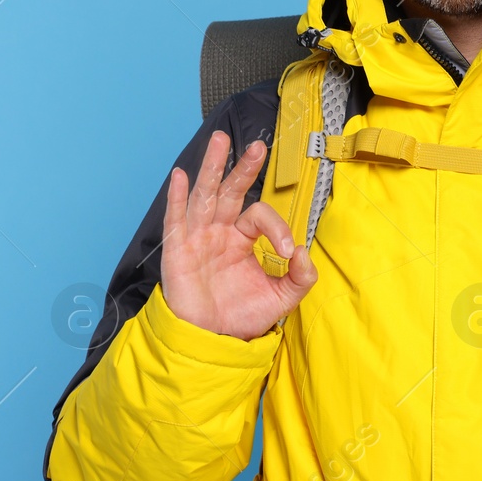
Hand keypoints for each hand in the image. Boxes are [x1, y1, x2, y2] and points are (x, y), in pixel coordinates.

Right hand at [160, 130, 316, 339]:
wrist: (211, 340)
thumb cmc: (241, 316)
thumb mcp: (281, 298)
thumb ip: (301, 277)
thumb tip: (304, 252)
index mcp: (242, 239)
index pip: (260, 217)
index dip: (277, 228)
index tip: (287, 252)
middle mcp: (219, 232)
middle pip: (231, 192)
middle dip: (243, 168)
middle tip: (259, 147)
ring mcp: (197, 238)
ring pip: (205, 196)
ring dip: (212, 167)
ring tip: (221, 140)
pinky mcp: (177, 251)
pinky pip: (176, 220)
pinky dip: (177, 197)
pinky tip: (179, 175)